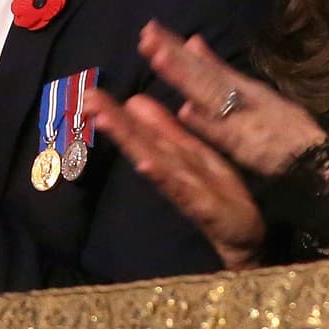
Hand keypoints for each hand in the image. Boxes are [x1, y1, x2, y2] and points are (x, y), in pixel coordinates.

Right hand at [82, 89, 264, 268]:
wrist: (242, 236)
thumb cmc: (214, 193)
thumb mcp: (191, 154)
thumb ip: (164, 130)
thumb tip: (135, 101)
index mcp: (172, 155)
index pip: (139, 129)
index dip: (114, 111)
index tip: (88, 92)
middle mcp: (172, 172)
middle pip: (139, 142)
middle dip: (112, 121)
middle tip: (86, 100)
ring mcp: (185, 190)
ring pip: (153, 161)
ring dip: (129, 141)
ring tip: (105, 121)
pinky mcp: (204, 208)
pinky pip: (182, 190)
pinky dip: (162, 176)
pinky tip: (144, 163)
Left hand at [138, 21, 326, 175]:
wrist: (320, 161)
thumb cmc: (285, 128)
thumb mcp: (252, 91)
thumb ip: (219, 69)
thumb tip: (191, 41)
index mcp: (240, 87)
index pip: (202, 64)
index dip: (174, 46)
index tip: (148, 28)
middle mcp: (241, 98)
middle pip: (203, 73)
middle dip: (174, 54)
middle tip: (146, 35)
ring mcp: (244, 121)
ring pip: (212, 96)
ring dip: (186, 78)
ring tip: (159, 58)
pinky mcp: (249, 148)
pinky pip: (226, 136)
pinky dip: (207, 124)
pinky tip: (187, 111)